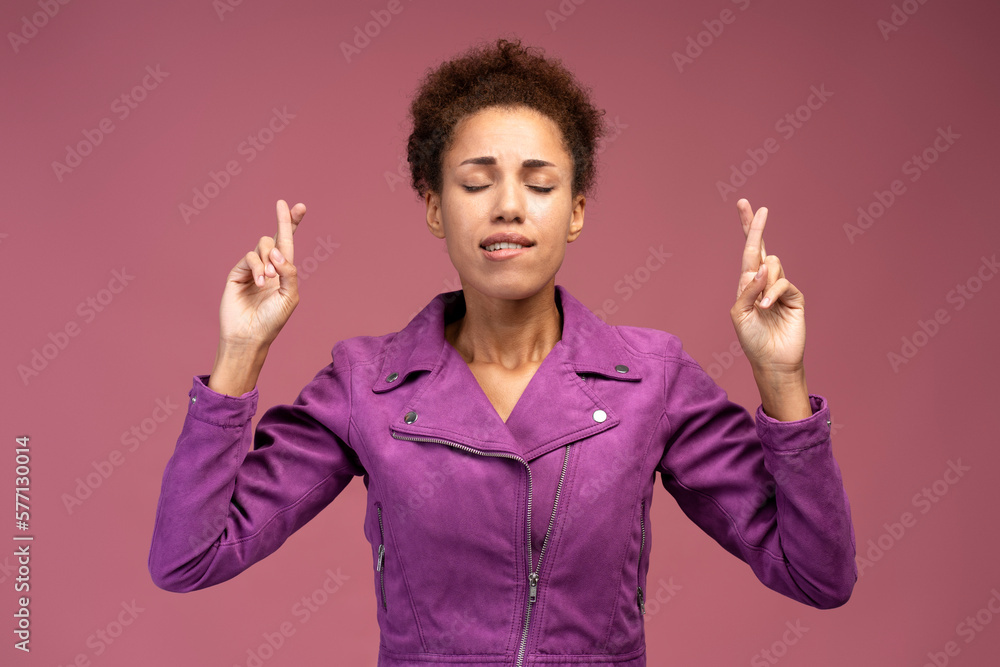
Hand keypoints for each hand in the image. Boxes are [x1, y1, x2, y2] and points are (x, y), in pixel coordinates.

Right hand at [218, 200, 304, 347]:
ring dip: (269, 258)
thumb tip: (277, 251)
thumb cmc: (272, 320)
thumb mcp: (289, 296)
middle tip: (283, 205)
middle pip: (276, 237)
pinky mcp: (237, 272)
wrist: (249, 335)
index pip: (289, 244)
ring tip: (270, 278)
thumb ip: (289, 272)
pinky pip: (250, 257)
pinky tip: (261, 281)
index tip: (300, 206)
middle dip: (284, 221)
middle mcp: (269, 267)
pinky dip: (258, 266)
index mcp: (284, 272)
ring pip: (263, 245)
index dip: (293, 224)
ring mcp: (252, 268)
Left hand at [730, 198, 805, 376]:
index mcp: (748, 283)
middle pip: (761, 247)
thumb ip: (747, 290)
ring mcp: (780, 287)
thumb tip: (761, 268)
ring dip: (763, 282)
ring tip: (761, 306)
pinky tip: (766, 307)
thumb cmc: (752, 339)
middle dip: (757, 227)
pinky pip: (783, 282)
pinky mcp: (795, 296)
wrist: (771, 360)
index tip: (744, 204)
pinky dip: (771, 293)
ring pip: (772, 264)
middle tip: (758, 208)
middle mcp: (764, 281)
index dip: (748, 228)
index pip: (747, 252)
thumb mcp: (739, 314)